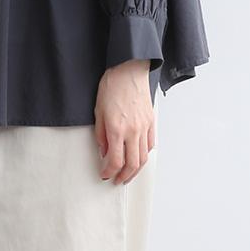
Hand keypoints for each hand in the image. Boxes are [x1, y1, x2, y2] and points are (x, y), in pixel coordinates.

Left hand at [94, 60, 155, 183]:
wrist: (128, 70)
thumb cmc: (111, 87)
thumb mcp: (98, 112)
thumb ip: (101, 135)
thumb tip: (104, 151)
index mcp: (116, 129)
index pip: (115, 160)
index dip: (109, 172)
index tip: (104, 174)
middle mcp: (132, 130)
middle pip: (132, 164)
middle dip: (123, 176)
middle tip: (117, 180)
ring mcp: (144, 127)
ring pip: (143, 157)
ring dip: (136, 170)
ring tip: (128, 174)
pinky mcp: (151, 122)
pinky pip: (150, 144)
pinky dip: (144, 155)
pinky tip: (138, 158)